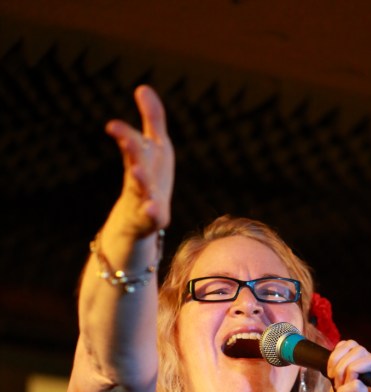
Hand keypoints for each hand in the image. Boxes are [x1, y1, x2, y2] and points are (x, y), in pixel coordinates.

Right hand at [105, 85, 174, 238]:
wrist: (137, 221)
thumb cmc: (150, 179)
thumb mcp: (155, 147)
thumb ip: (152, 119)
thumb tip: (142, 87)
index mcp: (141, 159)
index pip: (132, 143)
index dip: (125, 134)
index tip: (112, 125)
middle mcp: (139, 178)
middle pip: (135, 161)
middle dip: (132, 149)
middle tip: (125, 137)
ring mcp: (144, 199)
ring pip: (140, 189)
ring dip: (139, 180)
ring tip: (137, 170)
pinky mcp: (154, 219)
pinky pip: (153, 217)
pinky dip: (152, 213)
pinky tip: (153, 209)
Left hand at [327, 340, 370, 391]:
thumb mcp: (340, 388)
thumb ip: (341, 371)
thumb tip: (333, 355)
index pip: (354, 345)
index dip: (338, 353)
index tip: (330, 371)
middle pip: (361, 350)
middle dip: (341, 363)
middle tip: (335, 381)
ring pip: (368, 360)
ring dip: (346, 373)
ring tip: (339, 389)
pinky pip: (359, 386)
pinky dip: (345, 391)